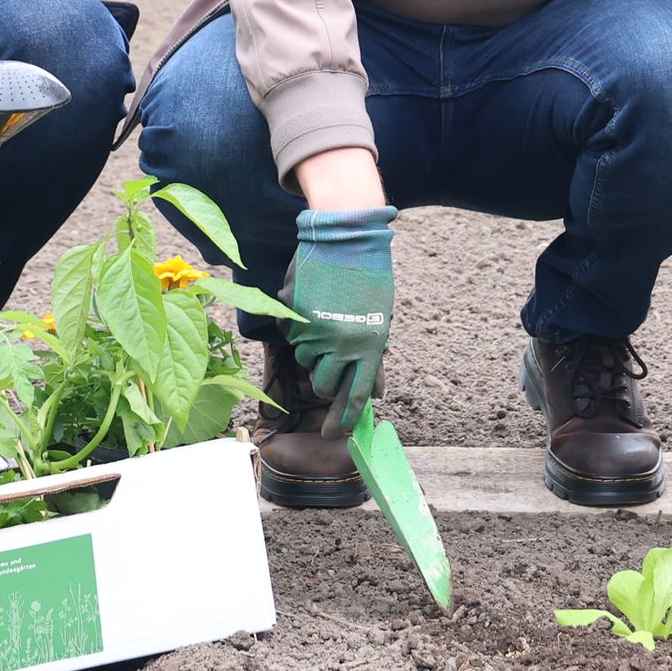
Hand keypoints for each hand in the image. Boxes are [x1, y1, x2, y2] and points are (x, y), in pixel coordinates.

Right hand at [284, 204, 395, 414]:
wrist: (348, 236)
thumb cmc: (369, 277)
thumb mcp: (380, 319)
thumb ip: (374, 357)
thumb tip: (377, 394)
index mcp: (370, 345)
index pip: (357, 395)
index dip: (344, 418)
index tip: (335, 434)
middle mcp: (342, 343)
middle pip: (325, 385)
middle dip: (324, 381)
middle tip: (327, 364)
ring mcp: (316, 330)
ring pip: (306, 360)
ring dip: (312, 349)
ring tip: (326, 319)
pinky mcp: (295, 315)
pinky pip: (291, 334)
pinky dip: (297, 326)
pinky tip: (312, 303)